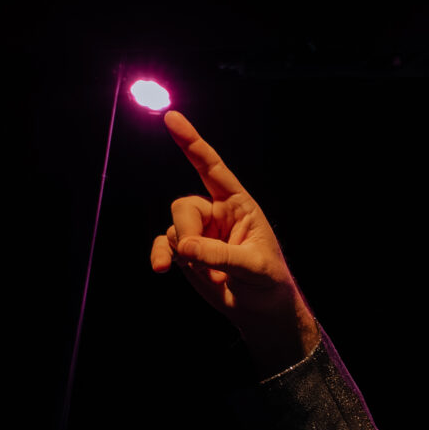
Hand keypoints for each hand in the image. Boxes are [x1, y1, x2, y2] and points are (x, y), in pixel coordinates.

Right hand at [146, 111, 319, 371]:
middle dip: (186, 229)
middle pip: (184, 205)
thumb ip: (221, 255)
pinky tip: (161, 269)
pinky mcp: (186, 252)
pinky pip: (164, 244)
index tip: (171, 118)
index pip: (213, 168)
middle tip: (196, 256)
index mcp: (239, 205)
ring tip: (214, 276)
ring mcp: (199, 232)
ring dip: (185, 253)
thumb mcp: (254, 267)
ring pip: (174, 227)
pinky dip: (160, 255)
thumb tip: (183, 246)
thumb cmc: (268, 283)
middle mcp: (216, 213)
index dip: (192, 143)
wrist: (261, 311)